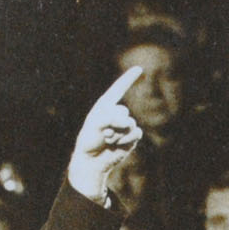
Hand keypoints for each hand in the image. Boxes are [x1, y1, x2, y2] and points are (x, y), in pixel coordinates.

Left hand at [67, 66, 144, 202]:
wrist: (92, 160)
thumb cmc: (89, 140)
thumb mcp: (95, 124)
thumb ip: (111, 118)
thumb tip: (130, 123)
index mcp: (105, 105)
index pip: (119, 88)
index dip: (129, 78)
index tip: (139, 69)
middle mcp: (116, 113)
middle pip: (123, 112)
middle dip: (113, 124)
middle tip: (103, 133)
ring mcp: (125, 125)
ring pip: (130, 124)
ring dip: (118, 134)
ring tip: (108, 140)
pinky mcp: (131, 137)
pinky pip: (136, 133)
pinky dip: (127, 140)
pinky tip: (117, 144)